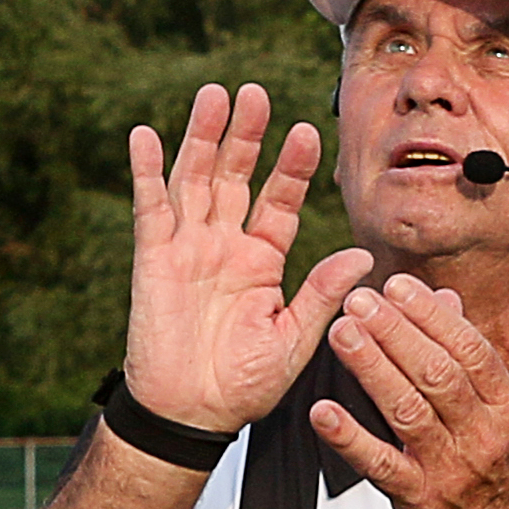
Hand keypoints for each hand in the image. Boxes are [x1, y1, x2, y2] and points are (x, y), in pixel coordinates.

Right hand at [123, 83, 370, 440]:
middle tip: (256, 92)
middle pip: (237, 175)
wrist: (191, 415)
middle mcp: (226, 244)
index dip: (293, 167)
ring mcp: (188, 247)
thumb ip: (320, 294)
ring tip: (213, 95)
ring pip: (196, 179)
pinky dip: (146, 171)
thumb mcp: (294, 340)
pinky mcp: (153, 259)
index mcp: (263, 259)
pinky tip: (146, 134)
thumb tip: (362, 256)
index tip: (309, 131)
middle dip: (247, 134)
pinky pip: (150, 208)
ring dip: (202, 137)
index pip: (282, 200)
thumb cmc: (243, 385)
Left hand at [312, 280, 508, 508]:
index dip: (430, 315)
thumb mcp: (500, 414)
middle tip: (359, 301)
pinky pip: (380, 465)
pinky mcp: (419, 501)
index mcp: (508, 407)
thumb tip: (444, 298)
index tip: (398, 286)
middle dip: (395, 332)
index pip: (469, 350)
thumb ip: (469, 357)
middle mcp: (483, 436)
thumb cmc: (497, 471)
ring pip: (408, 411)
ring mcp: (451, 470)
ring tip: (341, 334)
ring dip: (371, 368)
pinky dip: (349, 438)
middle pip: (436, 373)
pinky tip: (323, 412)